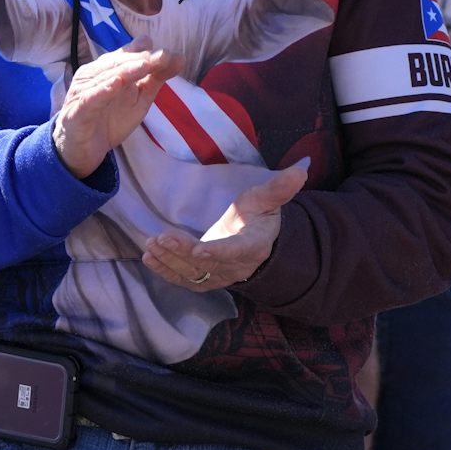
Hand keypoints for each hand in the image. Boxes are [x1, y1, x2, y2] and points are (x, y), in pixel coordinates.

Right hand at [51, 36, 184, 178]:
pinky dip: (103, 90)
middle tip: (163, 57)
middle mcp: (94, 75)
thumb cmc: (110, 119)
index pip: (129, 55)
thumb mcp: (139, 99)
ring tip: (146, 64)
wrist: (82, 150)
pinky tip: (116, 83)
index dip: (147, 52)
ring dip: (126, 70)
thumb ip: (156, 78)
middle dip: (142, 58)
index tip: (169, 54)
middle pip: (119, 63)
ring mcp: (84, 91)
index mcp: (108, 69)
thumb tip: (179, 57)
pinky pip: (91, 99)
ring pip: (106, 77)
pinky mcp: (78, 110)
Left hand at [141, 159, 308, 289]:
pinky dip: (165, 271)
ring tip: (151, 246)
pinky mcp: (204, 279)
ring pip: (193, 274)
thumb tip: (300, 169)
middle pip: (208, 264)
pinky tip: (149, 258)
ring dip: (170, 261)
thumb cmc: (258, 217)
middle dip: (183, 252)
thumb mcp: (267, 200)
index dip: (218, 252)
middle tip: (161, 238)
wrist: (257, 244)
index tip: (200, 250)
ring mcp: (218, 275)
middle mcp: (235, 266)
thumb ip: (280, 188)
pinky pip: (184, 279)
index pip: (235, 251)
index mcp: (253, 245)